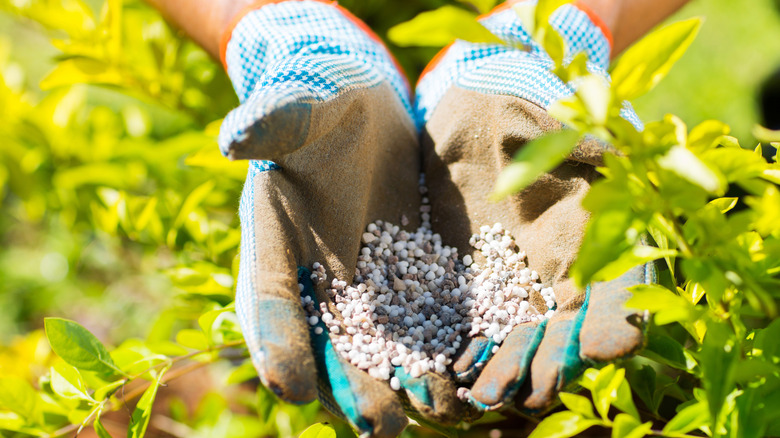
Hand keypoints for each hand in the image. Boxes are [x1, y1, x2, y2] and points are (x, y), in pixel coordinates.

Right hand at [218, 1, 464, 434]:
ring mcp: (364, 281)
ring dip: (402, 380)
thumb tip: (235, 135)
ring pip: (379, 342)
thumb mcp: (297, 108)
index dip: (277, 341)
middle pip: (329, 342)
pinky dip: (440, 346)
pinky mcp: (409, 273)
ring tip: (434, 410)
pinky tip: (467, 372)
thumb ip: (272, 122)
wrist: (362, 110)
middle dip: (352, 384)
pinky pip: (422, 316)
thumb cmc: (318, 105)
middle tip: (379, 424)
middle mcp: (317, 277)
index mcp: (275, 244)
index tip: (291, 384)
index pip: (271, 300)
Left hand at [415, 1, 648, 412]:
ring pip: (515, 338)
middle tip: (533, 390)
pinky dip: (461, 349)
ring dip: (505, 369)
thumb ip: (587, 156)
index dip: (617, 320)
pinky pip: (467, 324)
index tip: (610, 345)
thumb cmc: (527, 113)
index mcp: (595, 240)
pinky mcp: (466, 284)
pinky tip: (451, 370)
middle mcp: (557, 274)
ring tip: (487, 393)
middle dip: (549, 363)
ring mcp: (511, 284)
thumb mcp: (561, 128)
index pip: (618, 291)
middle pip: (562, 331)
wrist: (473, 113)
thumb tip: (615, 169)